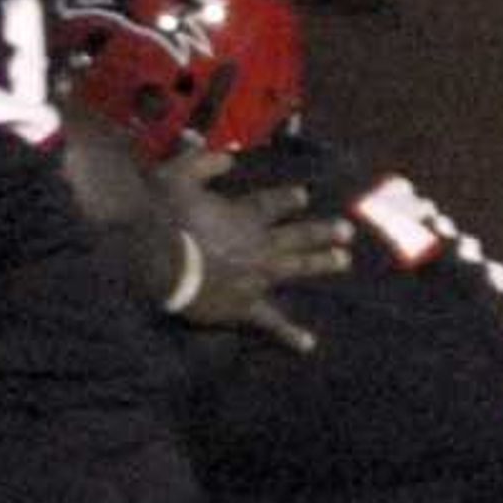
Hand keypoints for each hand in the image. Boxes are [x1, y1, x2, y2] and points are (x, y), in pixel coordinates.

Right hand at [158, 144, 349, 352]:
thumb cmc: (163, 214)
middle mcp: (258, 243)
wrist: (155, 258)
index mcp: (244, 214)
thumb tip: (229, 157)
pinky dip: (289, 334)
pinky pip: (269, 323)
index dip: (290, 200)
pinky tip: (308, 344)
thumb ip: (205, 161)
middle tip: (347, 232)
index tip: (305, 196)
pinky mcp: (243, 306)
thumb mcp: (180, 173)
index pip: (274, 204)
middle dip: (323, 232)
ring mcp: (256, 276)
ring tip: (344, 261)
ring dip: (321, 264)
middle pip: (298, 235)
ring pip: (296, 268)